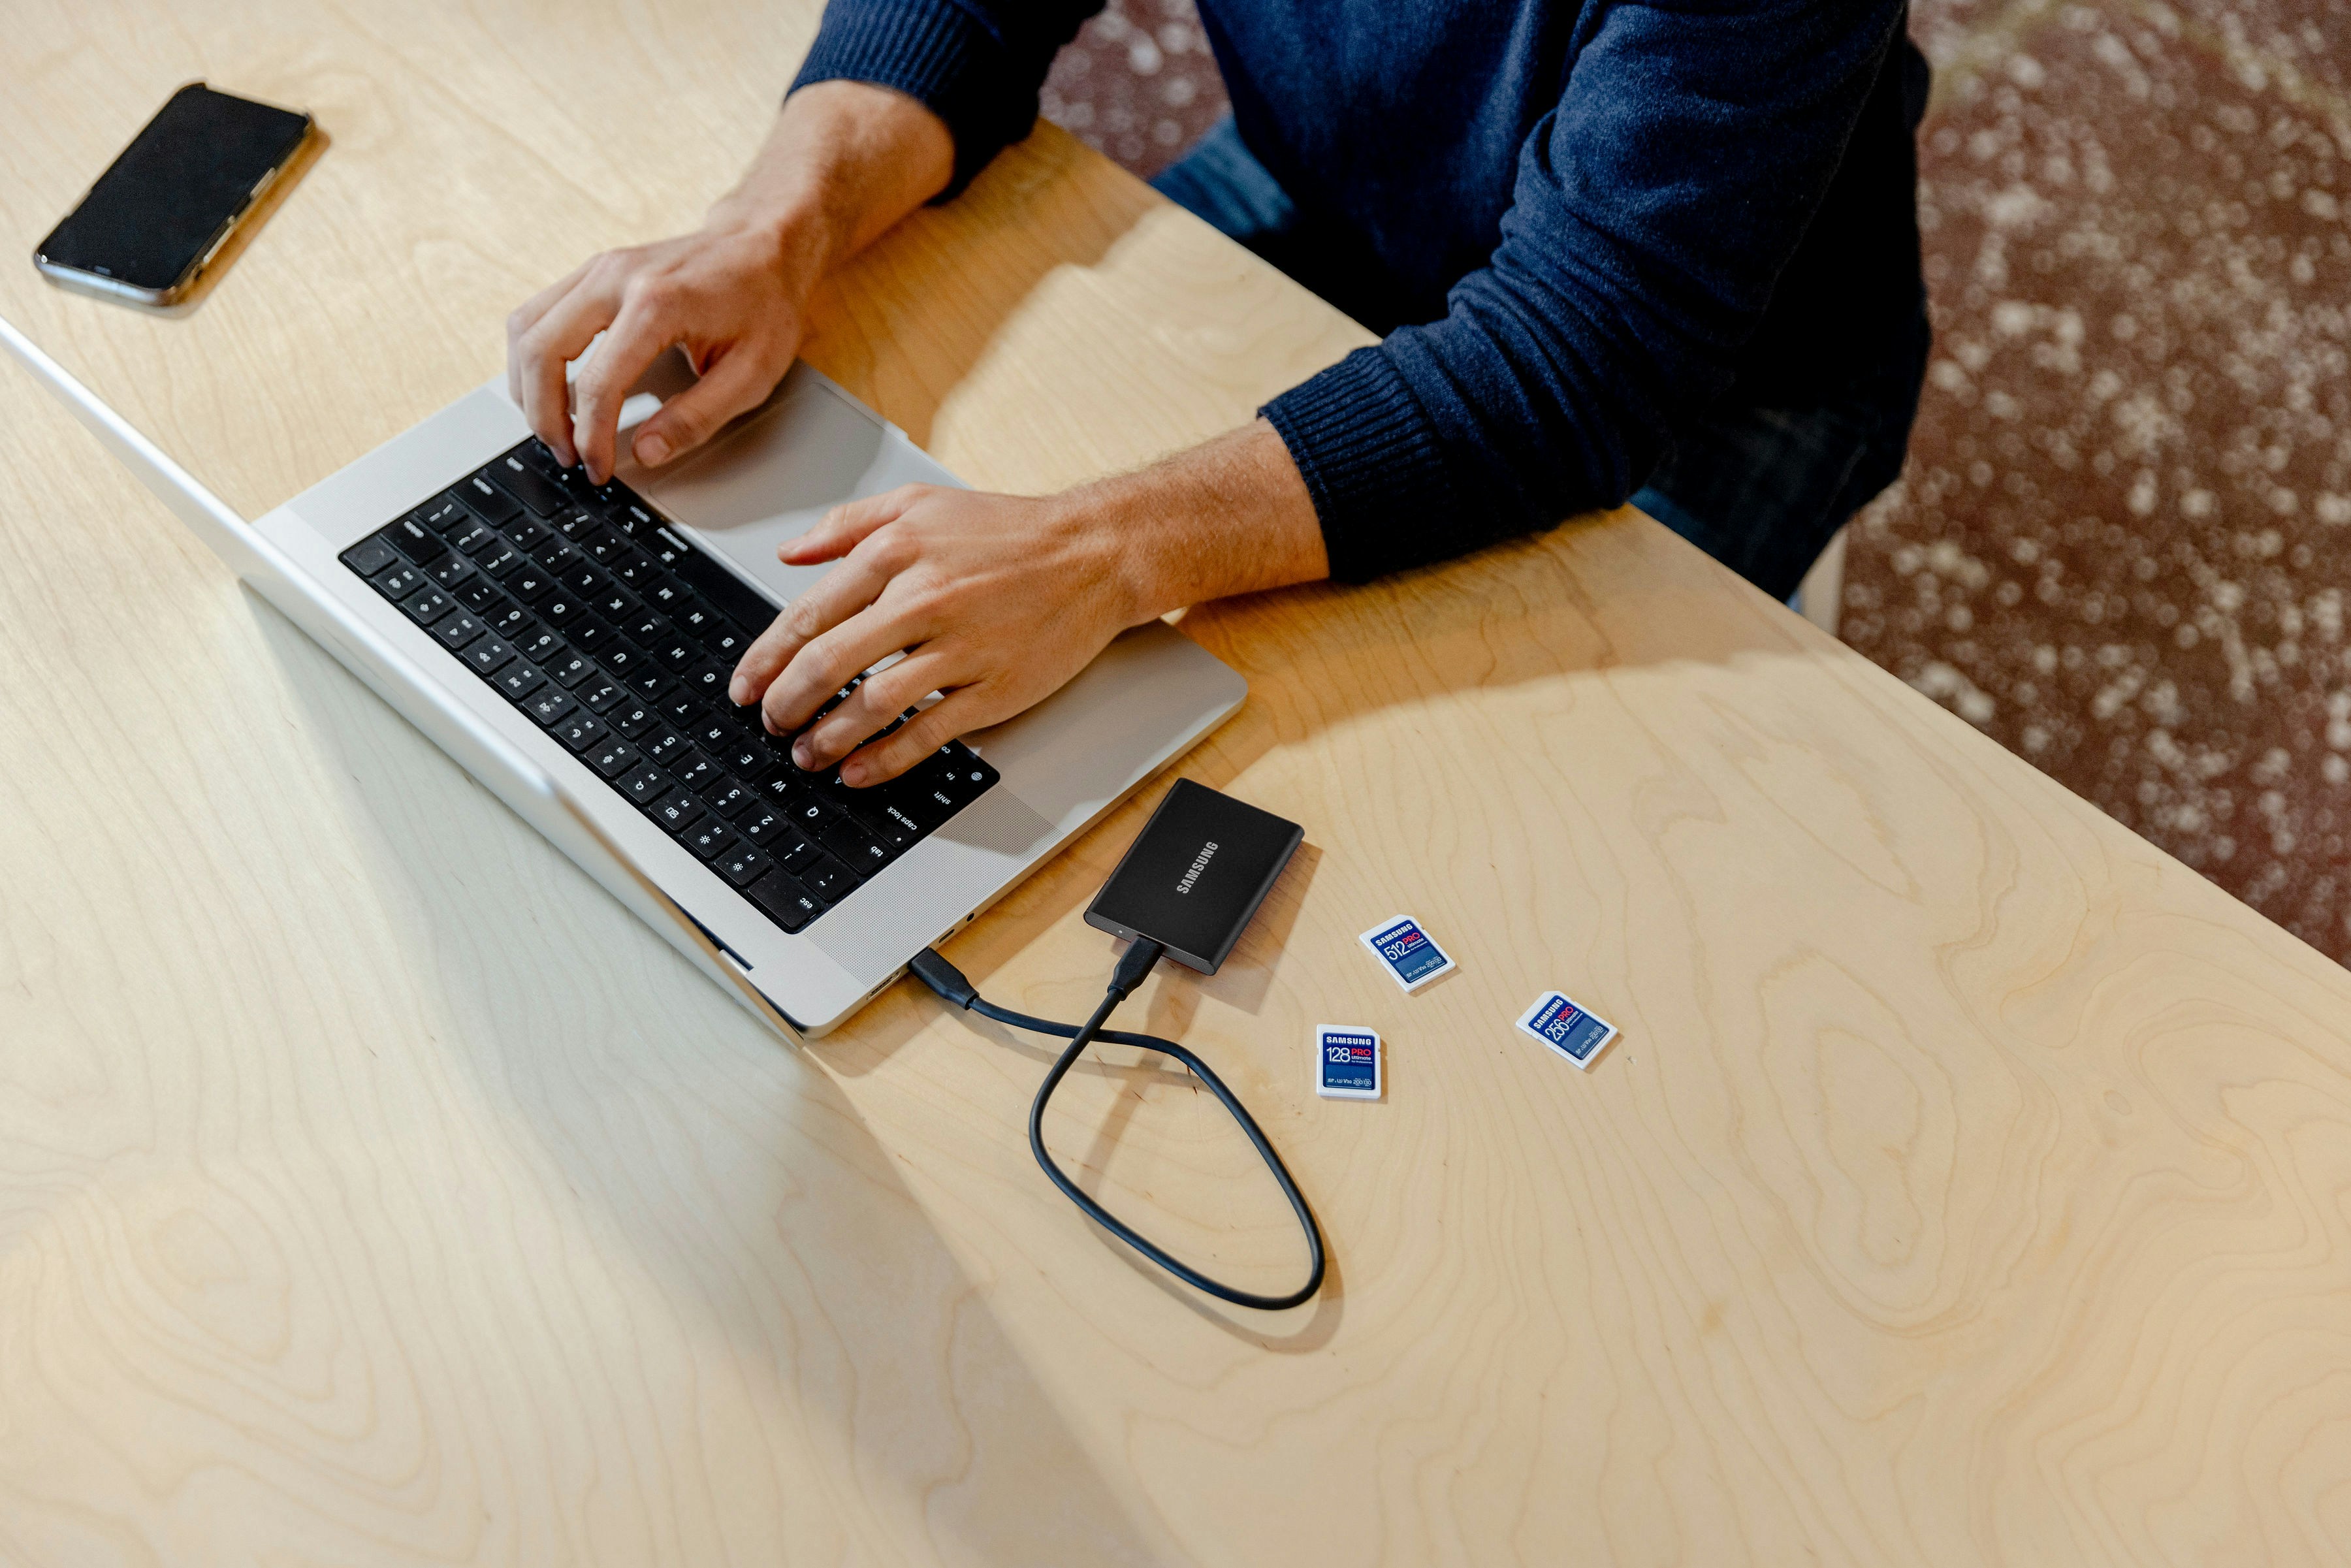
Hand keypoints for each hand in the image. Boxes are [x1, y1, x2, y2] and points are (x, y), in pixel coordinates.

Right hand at [502, 81, 954, 482]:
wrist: (764, 244)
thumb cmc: (763, 303)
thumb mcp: (752, 372)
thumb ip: (698, 418)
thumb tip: (647, 453)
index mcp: (657, 304)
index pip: (599, 384)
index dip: (592, 438)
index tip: (599, 469)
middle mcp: (616, 278)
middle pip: (542, 351)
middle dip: (544, 415)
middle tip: (566, 455)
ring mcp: (598, 268)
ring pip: (526, 328)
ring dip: (527, 386)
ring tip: (553, 428)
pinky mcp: (593, 271)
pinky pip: (537, 313)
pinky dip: (532, 355)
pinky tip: (548, 387)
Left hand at [729, 421, 1332, 784]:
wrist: (1095, 554)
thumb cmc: (1010, 532)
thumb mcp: (920, 504)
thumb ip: (847, 525)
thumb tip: (791, 554)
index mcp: (895, 553)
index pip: (808, 616)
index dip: (766, 659)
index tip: (746, 685)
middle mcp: (923, 599)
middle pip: (828, 665)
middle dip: (785, 704)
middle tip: (770, 724)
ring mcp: (960, 648)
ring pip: (872, 705)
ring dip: (827, 738)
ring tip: (807, 754)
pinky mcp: (993, 688)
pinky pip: (926, 733)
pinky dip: (884, 759)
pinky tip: (858, 771)